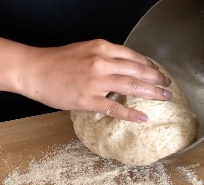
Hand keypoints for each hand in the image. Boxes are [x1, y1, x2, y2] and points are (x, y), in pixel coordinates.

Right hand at [18, 39, 171, 122]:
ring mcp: (95, 81)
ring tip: (164, 98)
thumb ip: (104, 57)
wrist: (34, 70)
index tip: (158, 72)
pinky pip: (114, 108)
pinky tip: (143, 117)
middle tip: (168, 86)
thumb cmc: (56, 61)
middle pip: (138, 70)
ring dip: (151, 93)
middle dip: (157, 79)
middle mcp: (102, 62)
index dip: (150, 65)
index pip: (133, 56)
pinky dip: (130, 113)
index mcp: (101, 48)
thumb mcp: (84, 50)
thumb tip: (121, 67)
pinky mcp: (87, 99)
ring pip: (131, 86)